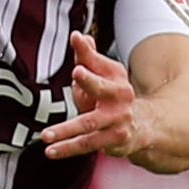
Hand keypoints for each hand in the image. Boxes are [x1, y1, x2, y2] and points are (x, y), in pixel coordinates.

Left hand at [42, 32, 148, 160]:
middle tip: (76, 72)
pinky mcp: (115, 141)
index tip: (77, 40)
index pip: (98, 63)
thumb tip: (79, 36)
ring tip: (44, 136)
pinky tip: (51, 152)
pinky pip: (88, 144)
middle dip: (89, 80)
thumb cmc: (113, 96)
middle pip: (101, 88)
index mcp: (115, 77)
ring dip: (66, 132)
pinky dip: (69, 148)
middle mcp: (120, 97)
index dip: (87, 54)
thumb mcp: (103, 75)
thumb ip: (88, 57)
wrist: (144, 125)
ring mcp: (118, 120)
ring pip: (88, 125)